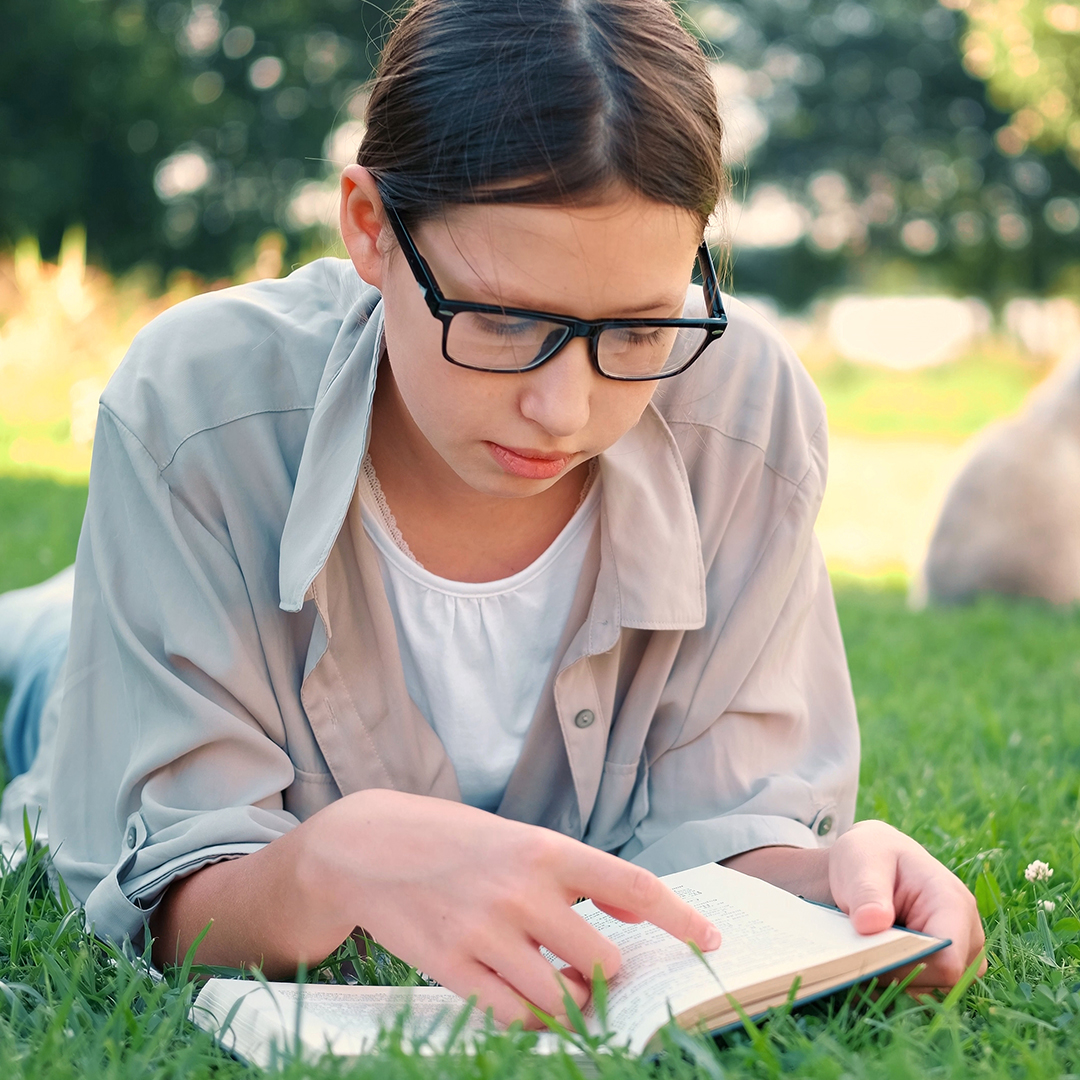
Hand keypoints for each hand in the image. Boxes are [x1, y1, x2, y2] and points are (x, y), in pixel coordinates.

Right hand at [298, 789, 720, 1026]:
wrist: (368, 846)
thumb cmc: (456, 840)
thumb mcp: (520, 838)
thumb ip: (579, 874)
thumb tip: (637, 909)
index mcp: (545, 849)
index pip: (632, 885)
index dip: (679, 918)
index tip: (711, 941)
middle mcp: (521, 891)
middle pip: (603, 960)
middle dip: (612, 976)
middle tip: (604, 974)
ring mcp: (485, 932)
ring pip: (562, 998)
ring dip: (577, 1005)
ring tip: (571, 992)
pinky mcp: (451, 967)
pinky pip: (514, 1015)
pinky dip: (536, 1020)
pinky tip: (534, 1004)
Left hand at [827, 819, 985, 992]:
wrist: (872, 862)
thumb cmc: (872, 856)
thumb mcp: (862, 862)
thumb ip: (867, 891)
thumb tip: (872, 924)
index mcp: (954, 904)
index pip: (946, 961)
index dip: (907, 969)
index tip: (866, 959)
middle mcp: (967, 935)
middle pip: (939, 983)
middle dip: (894, 977)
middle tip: (853, 961)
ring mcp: (959, 955)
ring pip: (930, 991)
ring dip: (891, 984)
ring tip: (856, 960)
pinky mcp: (943, 967)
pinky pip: (921, 991)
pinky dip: (892, 986)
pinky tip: (865, 968)